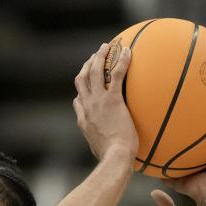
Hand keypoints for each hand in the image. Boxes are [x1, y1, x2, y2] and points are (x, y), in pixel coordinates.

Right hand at [73, 43, 137, 161]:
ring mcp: (98, 102)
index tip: (87, 84)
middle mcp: (87, 107)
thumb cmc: (111, 158)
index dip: (81, 91)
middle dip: (86, 66)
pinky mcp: (112, 100)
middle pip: (82, 80)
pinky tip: (128, 51)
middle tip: (94, 57)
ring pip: (94, 72)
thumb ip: (102, 144)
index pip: (78, 101)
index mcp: (83, 120)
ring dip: (99, 57)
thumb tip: (110, 150)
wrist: (114, 157)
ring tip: (106, 47)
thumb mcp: (101, 151)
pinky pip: (116, 74)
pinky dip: (121, 61)